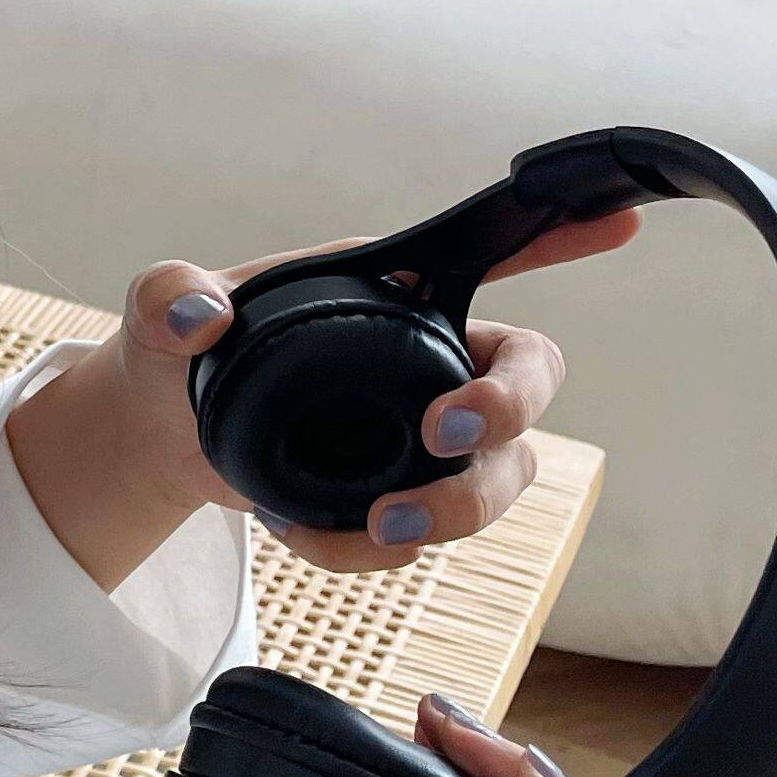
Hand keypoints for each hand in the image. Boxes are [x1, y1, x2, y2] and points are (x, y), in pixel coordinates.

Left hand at [124, 214, 634, 569]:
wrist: (162, 435)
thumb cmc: (176, 350)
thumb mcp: (157, 309)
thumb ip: (170, 296)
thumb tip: (199, 315)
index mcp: (386, 289)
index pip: (489, 255)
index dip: (560, 237)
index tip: (619, 225)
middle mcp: (426, 355)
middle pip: (528, 377)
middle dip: (511, 409)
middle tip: (440, 436)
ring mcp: (424, 431)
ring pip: (505, 472)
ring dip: (460, 508)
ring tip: (377, 529)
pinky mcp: (403, 494)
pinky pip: (435, 534)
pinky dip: (379, 551)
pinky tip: (307, 540)